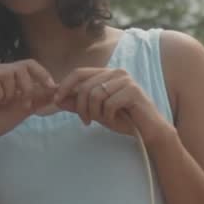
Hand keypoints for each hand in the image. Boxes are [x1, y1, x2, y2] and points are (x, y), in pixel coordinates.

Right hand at [0, 60, 58, 145]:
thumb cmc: (1, 119)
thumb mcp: (26, 107)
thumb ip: (40, 97)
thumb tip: (57, 88)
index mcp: (7, 71)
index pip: (28, 63)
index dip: (41, 73)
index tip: (51, 87)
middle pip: (19, 68)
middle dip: (26, 88)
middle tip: (24, 104)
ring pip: (6, 74)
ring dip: (10, 93)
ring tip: (4, 103)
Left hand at [53, 67, 171, 147]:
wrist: (147, 130)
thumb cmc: (123, 119)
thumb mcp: (96, 112)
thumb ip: (77, 104)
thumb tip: (56, 99)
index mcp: (106, 74)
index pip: (79, 73)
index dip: (65, 86)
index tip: (56, 100)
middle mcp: (116, 72)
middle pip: (85, 86)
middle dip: (81, 107)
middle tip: (85, 121)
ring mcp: (125, 80)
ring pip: (96, 95)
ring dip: (96, 113)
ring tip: (103, 120)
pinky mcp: (133, 91)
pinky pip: (109, 103)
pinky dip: (109, 116)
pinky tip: (116, 120)